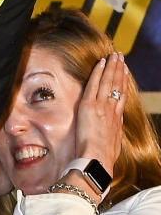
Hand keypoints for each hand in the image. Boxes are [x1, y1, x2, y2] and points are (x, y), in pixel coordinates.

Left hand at [75, 50, 126, 174]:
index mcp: (117, 119)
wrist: (98, 159)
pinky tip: (101, 62)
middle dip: (119, 70)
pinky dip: (98, 72)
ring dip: (111, 66)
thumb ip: (114, 132)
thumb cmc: (103, 157)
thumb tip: (115, 127)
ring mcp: (102, 106)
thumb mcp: (113, 143)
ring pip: (108, 81)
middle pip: (117, 85)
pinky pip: (94, 85)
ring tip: (114, 55)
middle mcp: (112, 110)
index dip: (123, 82)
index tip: (124, 72)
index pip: (121, 96)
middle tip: (121, 57)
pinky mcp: (89, 106)